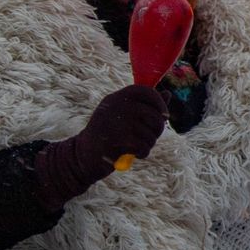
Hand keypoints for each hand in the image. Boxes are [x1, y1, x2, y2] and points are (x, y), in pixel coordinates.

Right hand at [35, 84, 166, 206]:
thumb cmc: (108, 135)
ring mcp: (113, 123)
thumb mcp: (124, 117)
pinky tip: (138, 154)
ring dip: (149, 143)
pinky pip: (142, 145)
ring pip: (149, 133)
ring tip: (140, 146)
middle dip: (157, 129)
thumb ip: (145, 106)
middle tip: (151, 137)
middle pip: (153, 115)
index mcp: (117, 97)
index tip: (164, 115)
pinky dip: (144, 152)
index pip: (146, 91)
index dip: (159, 103)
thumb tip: (168, 94)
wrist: (81, 157)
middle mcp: (114, 106)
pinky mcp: (113, 141)